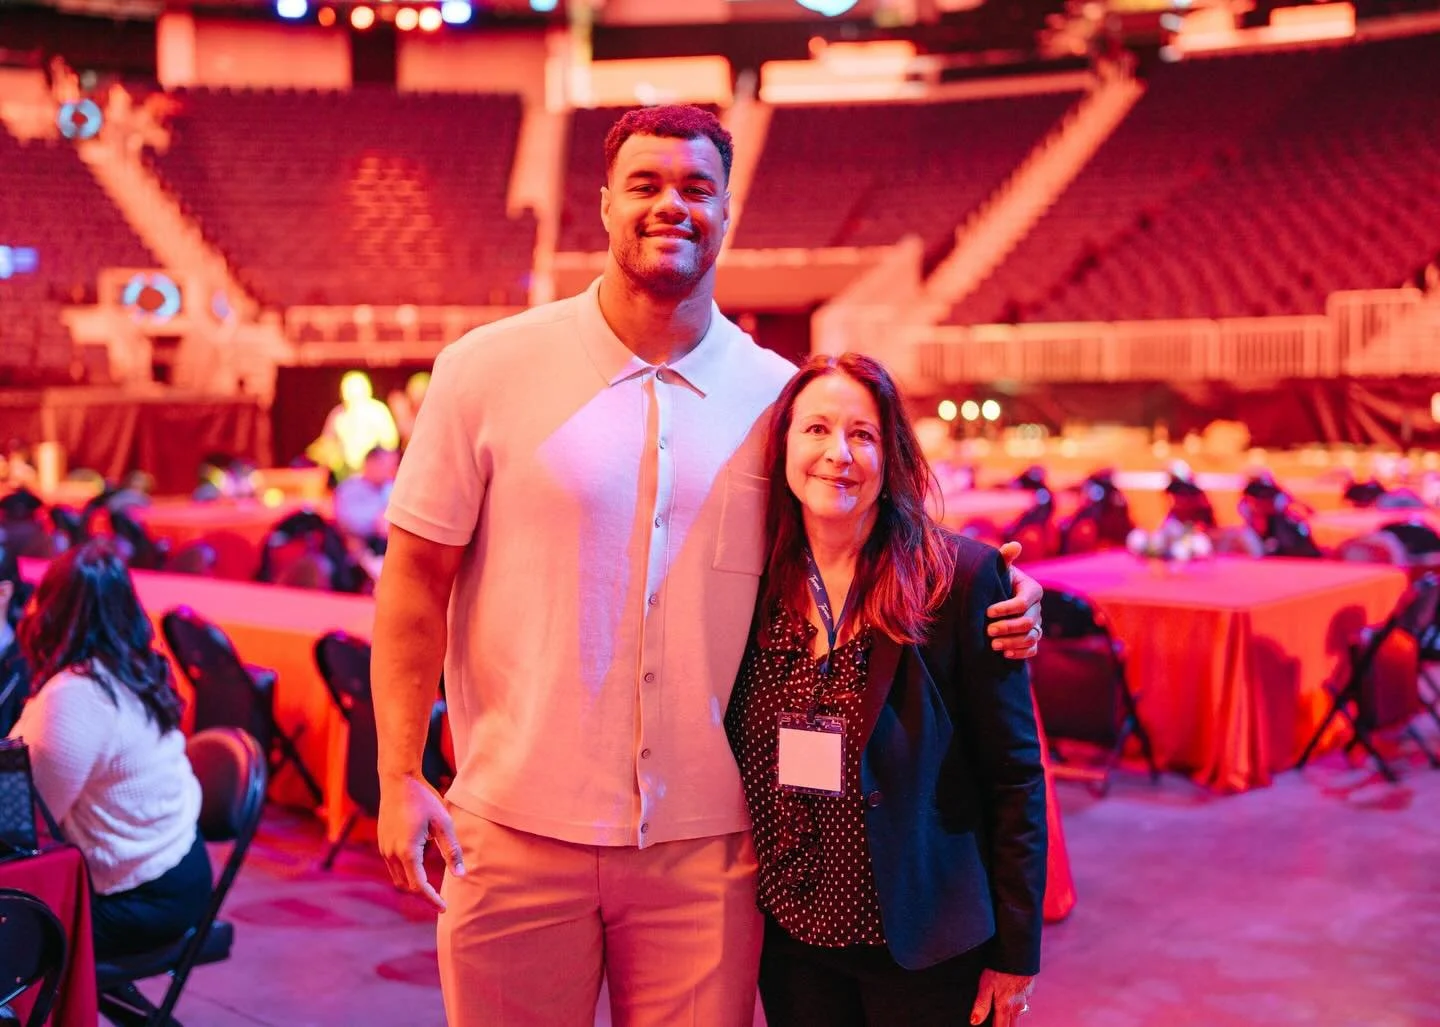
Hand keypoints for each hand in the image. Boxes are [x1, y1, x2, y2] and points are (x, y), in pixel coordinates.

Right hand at [377, 774, 464, 911]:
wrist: (398, 780)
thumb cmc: (424, 799)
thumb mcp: (444, 823)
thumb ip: (452, 851)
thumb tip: (461, 875)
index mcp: (407, 851)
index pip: (418, 886)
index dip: (432, 899)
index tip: (444, 907)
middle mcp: (391, 854)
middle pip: (406, 886)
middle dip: (423, 895)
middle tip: (440, 899)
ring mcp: (384, 848)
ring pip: (398, 878)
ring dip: (413, 884)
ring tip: (431, 887)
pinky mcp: (382, 842)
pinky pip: (393, 867)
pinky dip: (406, 873)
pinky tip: (418, 868)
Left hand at [971, 968, 1034, 1025]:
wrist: (1019, 952)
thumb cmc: (1001, 968)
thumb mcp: (986, 985)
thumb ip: (981, 1004)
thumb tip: (975, 1021)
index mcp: (1006, 1006)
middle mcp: (1018, 1005)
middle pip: (1012, 1024)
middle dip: (1006, 1025)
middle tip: (999, 1023)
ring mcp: (1025, 997)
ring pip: (1019, 1012)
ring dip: (1012, 1015)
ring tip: (1005, 1015)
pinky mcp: (1029, 988)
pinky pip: (1024, 999)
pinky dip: (1018, 1000)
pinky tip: (1012, 995)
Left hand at [987, 542, 1043, 659]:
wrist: (996, 596)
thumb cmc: (997, 580)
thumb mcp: (1000, 569)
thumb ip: (1005, 558)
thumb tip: (1014, 545)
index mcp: (1032, 590)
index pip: (1023, 602)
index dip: (1006, 608)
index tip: (987, 612)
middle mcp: (1038, 608)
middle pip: (1028, 622)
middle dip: (1008, 627)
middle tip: (988, 631)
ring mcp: (1037, 625)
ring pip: (1031, 637)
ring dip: (1013, 642)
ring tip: (993, 645)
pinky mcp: (1032, 639)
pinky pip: (1033, 649)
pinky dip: (1020, 653)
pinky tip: (1005, 654)